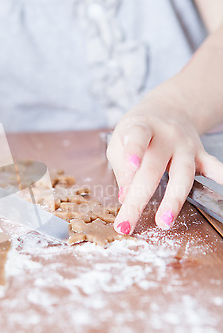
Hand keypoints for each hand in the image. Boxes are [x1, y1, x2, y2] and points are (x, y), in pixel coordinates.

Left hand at [106, 88, 222, 234]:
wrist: (169, 110)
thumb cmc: (137, 132)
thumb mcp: (119, 141)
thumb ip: (120, 167)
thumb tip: (125, 196)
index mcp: (141, 127)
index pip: (138, 138)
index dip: (134, 151)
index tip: (130, 167)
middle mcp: (166, 136)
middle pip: (153, 168)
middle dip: (139, 198)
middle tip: (128, 222)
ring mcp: (185, 145)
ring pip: (182, 174)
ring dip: (173, 199)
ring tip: (164, 221)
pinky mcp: (200, 154)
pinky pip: (212, 166)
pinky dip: (219, 176)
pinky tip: (222, 189)